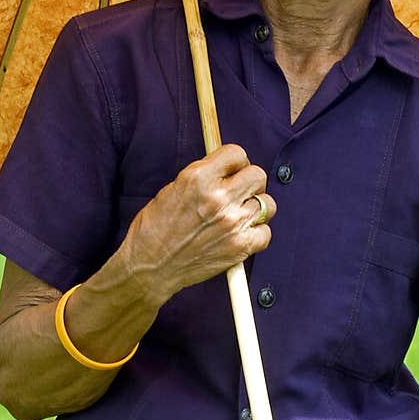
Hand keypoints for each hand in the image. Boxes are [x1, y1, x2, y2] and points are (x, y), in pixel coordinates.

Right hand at [123, 144, 276, 302]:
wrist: (150, 266)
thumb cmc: (155, 228)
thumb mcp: (173, 188)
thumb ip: (203, 176)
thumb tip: (226, 168)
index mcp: (198, 178)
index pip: (236, 153)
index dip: (235, 161)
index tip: (232, 170)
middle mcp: (219, 197)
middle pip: (257, 175)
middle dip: (249, 181)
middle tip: (239, 190)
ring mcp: (232, 223)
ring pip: (267, 203)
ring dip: (255, 207)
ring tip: (240, 213)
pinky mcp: (240, 246)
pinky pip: (266, 232)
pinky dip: (257, 232)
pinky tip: (242, 233)